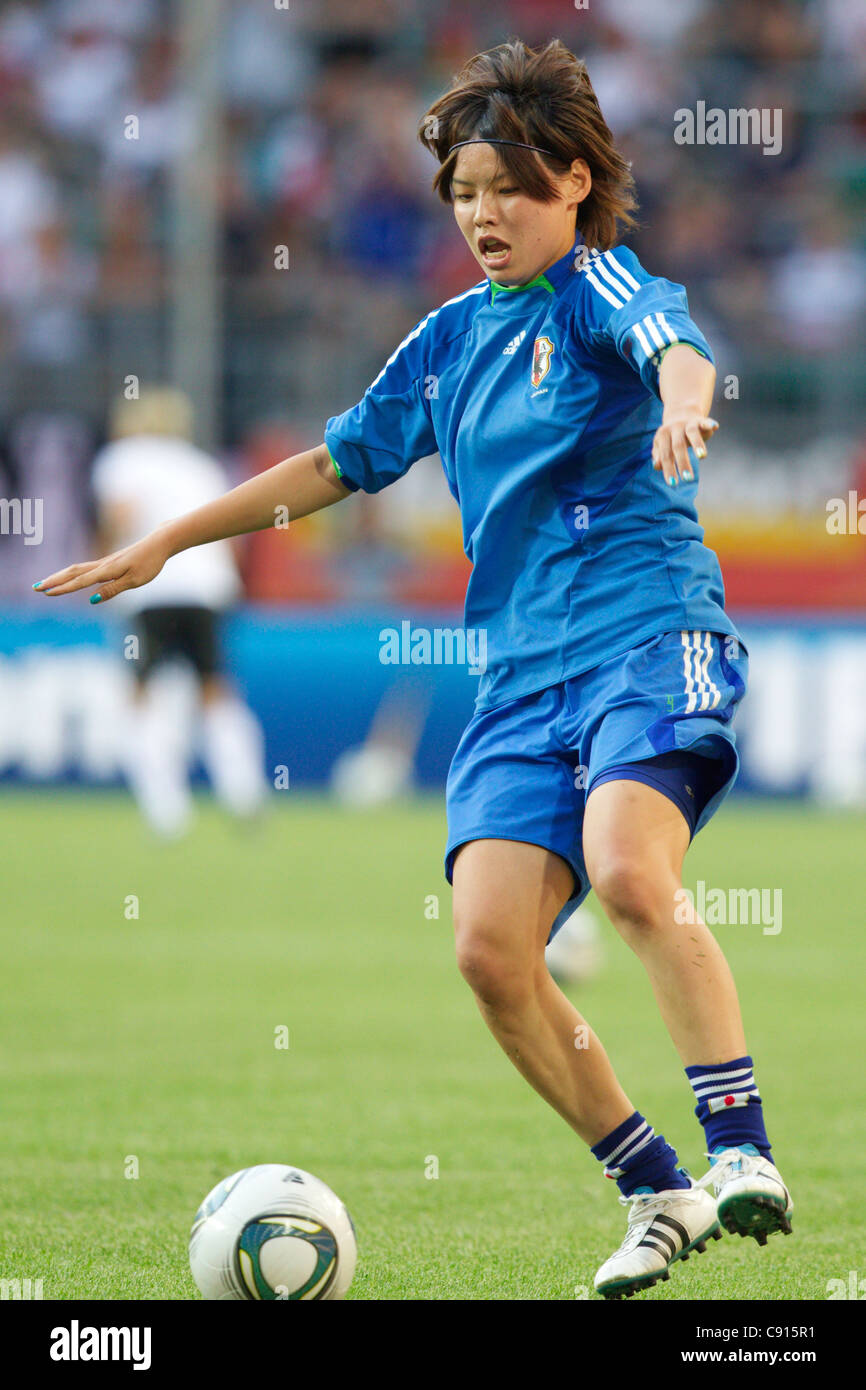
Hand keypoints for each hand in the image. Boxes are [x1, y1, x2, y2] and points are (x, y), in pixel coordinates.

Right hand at [33, 528, 172, 603]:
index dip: (64, 589)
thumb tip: (92, 600)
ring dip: (59, 576)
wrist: (159, 543)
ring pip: (76, 569)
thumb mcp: (134, 580)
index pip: (81, 582)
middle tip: (36, 588)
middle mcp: (102, 565)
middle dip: (53, 581)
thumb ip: (112, 590)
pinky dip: (71, 573)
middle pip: (72, 573)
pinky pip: (84, 568)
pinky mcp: (108, 562)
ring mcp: (104, 562)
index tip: (48, 594)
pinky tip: (67, 578)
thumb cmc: (149, 563)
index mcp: (108, 570)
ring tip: (45, 583)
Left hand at [652, 411, 717, 486]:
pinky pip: (705, 421)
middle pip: (678, 446)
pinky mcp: (700, 420)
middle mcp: (674, 428)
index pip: (665, 455)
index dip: (668, 469)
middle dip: (683, 462)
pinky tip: (714, 426)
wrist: (681, 414)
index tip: (672, 484)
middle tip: (688, 478)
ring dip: (697, 444)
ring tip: (702, 457)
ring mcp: (687, 423)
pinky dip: (709, 424)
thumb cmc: (671, 437)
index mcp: (662, 436)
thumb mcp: (663, 446)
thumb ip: (659, 456)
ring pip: (692, 433)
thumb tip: (656, 466)